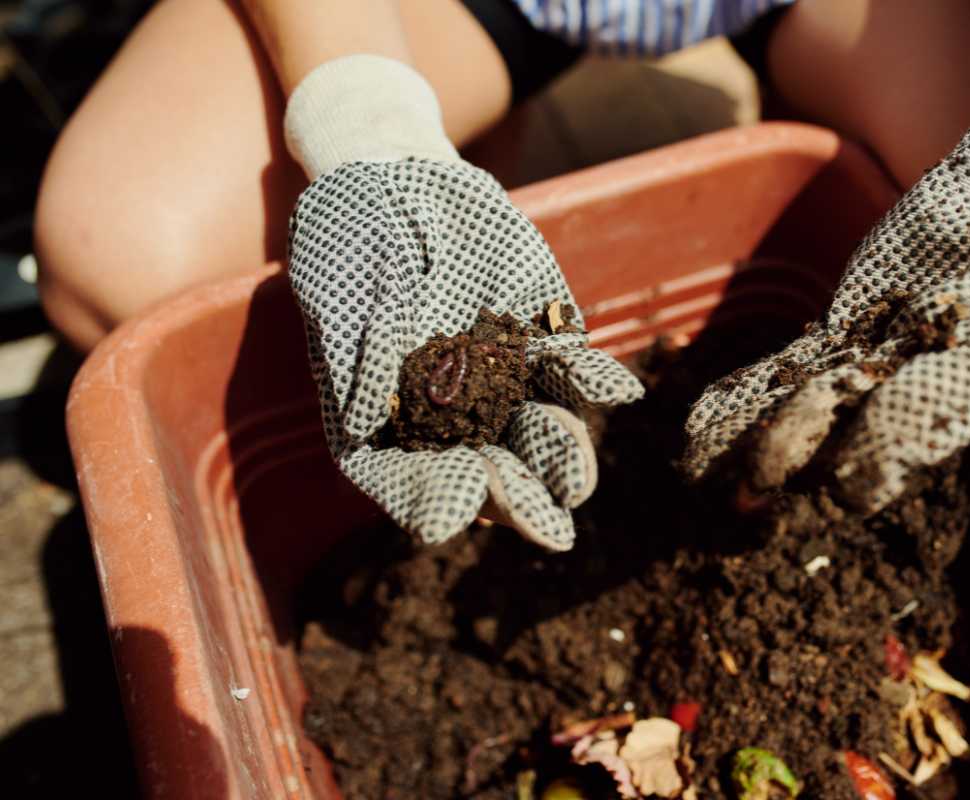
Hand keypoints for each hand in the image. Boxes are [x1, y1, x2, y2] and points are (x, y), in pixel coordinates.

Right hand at [289, 157, 642, 548]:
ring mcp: (504, 380)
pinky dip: (594, 378)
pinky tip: (618, 390)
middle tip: (548, 529)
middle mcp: (452, 414)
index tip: (457, 510)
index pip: (410, 477)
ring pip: (536, 426)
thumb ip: (359, 357)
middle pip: (485, 466)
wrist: (395, 179)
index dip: (433, 496)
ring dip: (560, 450)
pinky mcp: (546, 340)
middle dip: (517, 496)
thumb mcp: (340, 295)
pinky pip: (574, 366)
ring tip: (578, 480)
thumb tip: (367, 420)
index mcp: (391, 423)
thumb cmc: (350, 244)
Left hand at [685, 61, 969, 511]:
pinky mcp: (853, 324)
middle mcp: (937, 376)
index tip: (845, 480)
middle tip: (745, 503)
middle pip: (856, 433)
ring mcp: (889, 354)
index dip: (888, 452)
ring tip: (701, 479)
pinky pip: (792, 368)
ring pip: (811, 410)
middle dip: (802, 467)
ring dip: (758, 446)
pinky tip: (696, 430)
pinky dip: (744, 397)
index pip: (935, 422)